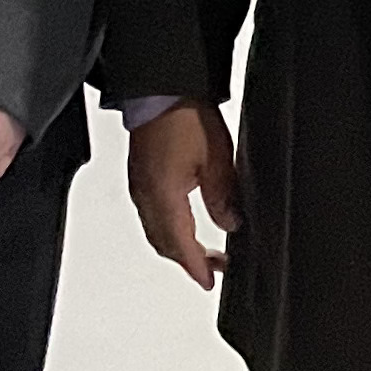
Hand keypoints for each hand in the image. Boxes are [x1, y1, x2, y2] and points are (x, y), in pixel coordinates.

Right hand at [128, 101, 242, 286]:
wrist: (161, 88)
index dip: (196, 267)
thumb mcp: (216, 159)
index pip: (180, 244)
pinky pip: (152, 215)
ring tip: (206, 251)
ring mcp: (139, 187)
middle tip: (216, 269)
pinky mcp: (140, 176)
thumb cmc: (185, 116)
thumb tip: (231, 224)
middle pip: (165, 243)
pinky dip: (170, 228)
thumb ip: (223, 196)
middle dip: (189, 261)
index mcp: (163, 197)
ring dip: (179, 245)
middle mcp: (145, 197)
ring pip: (157, 231)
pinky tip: (187, 224)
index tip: (209, 282)